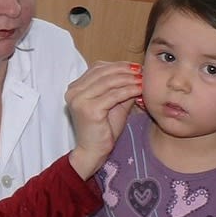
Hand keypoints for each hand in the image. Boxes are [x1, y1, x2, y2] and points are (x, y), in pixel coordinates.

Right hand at [65, 60, 142, 179]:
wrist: (93, 151)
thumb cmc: (103, 129)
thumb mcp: (112, 104)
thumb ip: (120, 88)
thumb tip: (137, 74)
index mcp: (75, 88)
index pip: (97, 68)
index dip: (118, 66)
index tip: (135, 67)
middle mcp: (73, 91)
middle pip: (103, 72)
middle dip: (125, 70)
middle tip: (142, 71)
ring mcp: (79, 100)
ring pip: (109, 82)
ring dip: (129, 79)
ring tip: (143, 80)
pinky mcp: (89, 109)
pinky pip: (113, 95)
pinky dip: (129, 90)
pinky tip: (139, 90)